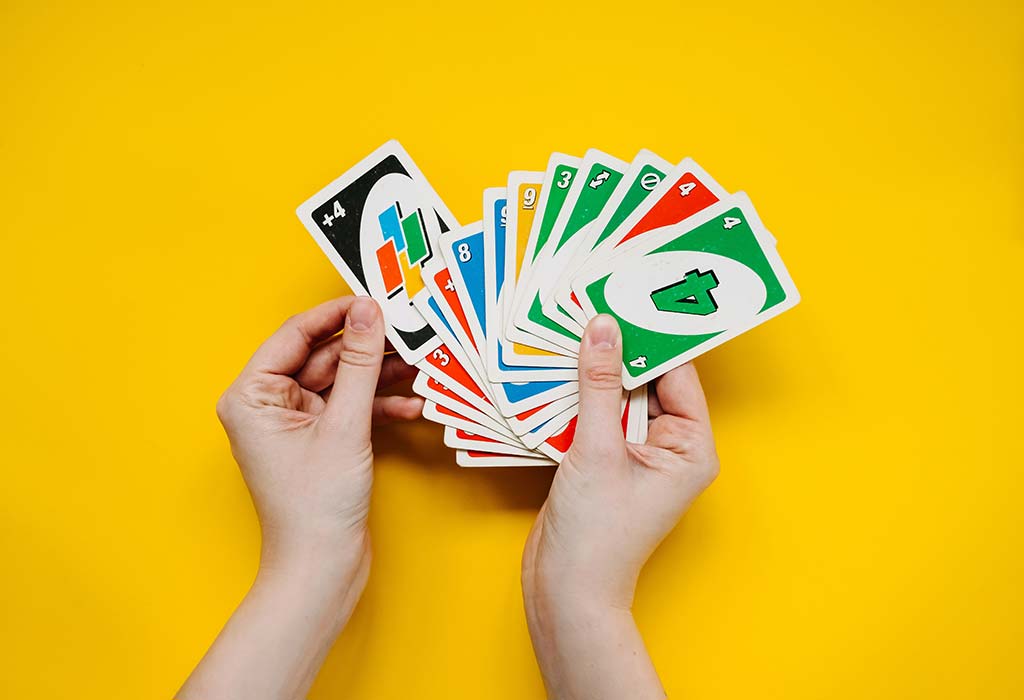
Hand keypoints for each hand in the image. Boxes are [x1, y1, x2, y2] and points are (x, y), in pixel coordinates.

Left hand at [178, 297, 421, 699]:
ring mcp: (293, 423)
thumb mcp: (344, 425)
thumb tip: (369, 311)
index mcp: (251, 396)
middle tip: (408, 330)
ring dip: (380, 377)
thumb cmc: (315, 507)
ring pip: (341, 381)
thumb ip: (359, 363)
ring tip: (420, 366)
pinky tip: (411, 404)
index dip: (337, 314)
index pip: (295, 335)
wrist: (321, 570)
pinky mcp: (318, 440)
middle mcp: (266, 405)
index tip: (374, 298)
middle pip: (322, 357)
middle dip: (368, 348)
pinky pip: (349, 407)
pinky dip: (378, 405)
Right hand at [522, 314, 718, 699]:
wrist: (564, 591)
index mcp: (690, 447)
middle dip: (615, 348)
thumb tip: (602, 327)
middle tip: (589, 301)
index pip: (675, 374)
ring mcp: (634, 454)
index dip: (650, 335)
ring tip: (565, 325)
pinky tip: (550, 367)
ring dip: (590, 370)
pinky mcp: (603, 461)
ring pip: (613, 395)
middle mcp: (669, 447)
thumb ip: (599, 385)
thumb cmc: (596, 534)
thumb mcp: (597, 450)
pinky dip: (573, 395)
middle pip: (643, 381)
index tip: (627, 294)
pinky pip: (593, 415)